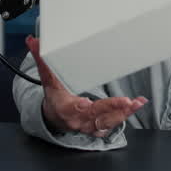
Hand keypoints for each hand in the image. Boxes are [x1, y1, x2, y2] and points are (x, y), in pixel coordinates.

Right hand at [26, 36, 147, 137]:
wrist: (55, 117)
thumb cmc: (54, 96)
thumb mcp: (47, 79)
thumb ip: (42, 60)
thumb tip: (32, 41)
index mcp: (64, 107)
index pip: (71, 107)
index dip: (79, 107)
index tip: (86, 102)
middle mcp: (77, 120)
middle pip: (95, 115)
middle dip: (111, 108)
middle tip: (126, 102)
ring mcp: (88, 126)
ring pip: (107, 121)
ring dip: (124, 112)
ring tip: (137, 103)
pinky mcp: (98, 129)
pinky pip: (112, 124)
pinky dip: (125, 115)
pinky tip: (137, 105)